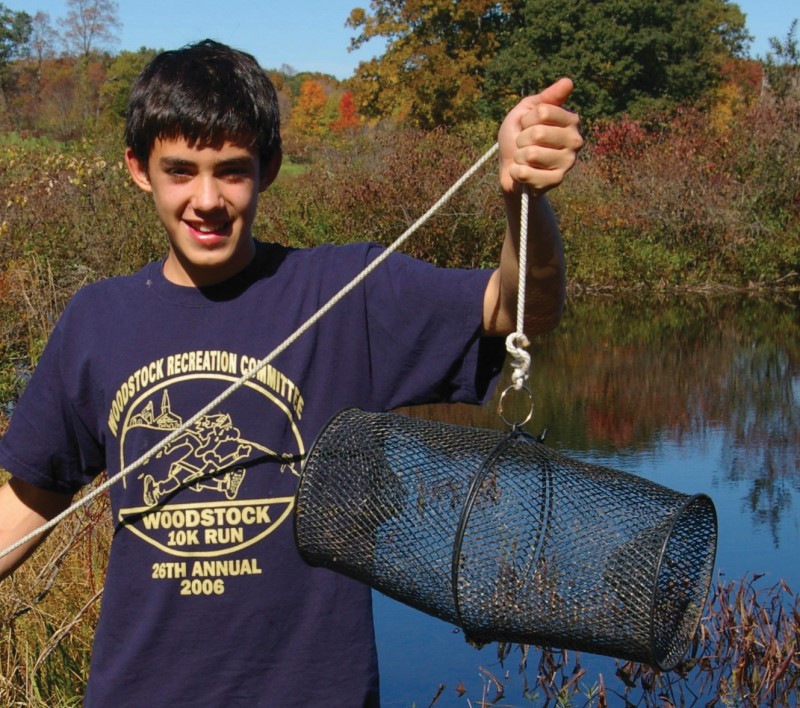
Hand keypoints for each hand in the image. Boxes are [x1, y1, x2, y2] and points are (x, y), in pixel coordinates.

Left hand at [498, 78, 582, 195]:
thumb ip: (546, 97)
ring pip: (531, 154)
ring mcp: (568, 162)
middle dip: (521, 139)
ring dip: (519, 157)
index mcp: (571, 120)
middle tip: (524, 145)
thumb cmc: (519, 137)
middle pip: (537, 133)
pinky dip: (516, 172)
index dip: (527, 119)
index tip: (527, 125)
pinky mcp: (557, 181)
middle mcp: (575, 140)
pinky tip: (522, 173)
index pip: (542, 111)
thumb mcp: (527, 111)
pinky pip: (526, 173)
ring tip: (524, 159)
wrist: (511, 170)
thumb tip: (568, 81)